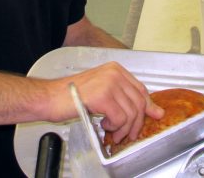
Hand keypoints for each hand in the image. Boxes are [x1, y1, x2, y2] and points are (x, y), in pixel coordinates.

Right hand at [44, 62, 163, 143]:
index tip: (153, 115)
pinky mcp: (103, 96)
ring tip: (111, 131)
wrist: (49, 97)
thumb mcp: (100, 90)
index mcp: (115, 69)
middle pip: (138, 102)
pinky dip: (114, 127)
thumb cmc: (70, 95)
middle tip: (127, 134)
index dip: (148, 106)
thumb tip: (150, 109)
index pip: (141, 89)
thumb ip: (123, 97)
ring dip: (122, 128)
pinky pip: (120, 118)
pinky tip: (102, 125)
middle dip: (135, 123)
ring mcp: (109, 83)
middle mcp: (114, 73)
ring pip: (131, 113)